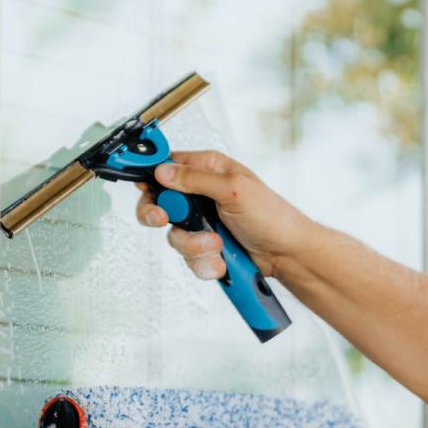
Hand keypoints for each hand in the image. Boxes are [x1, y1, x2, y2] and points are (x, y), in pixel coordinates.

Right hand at [134, 151, 316, 280]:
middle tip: (164, 219)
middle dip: (160, 215)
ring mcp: (202, 223)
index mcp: (208, 170)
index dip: (149, 173)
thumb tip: (164, 171)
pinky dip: (204, 261)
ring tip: (217, 245)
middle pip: (159, 202)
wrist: (287, 254)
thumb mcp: (234, 189)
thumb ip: (196, 179)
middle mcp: (201, 195)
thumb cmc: (272, 215)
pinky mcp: (205, 247)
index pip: (167, 165)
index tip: (140, 184)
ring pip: (173, 235)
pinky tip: (221, 259)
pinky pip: (188, 257)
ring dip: (193, 244)